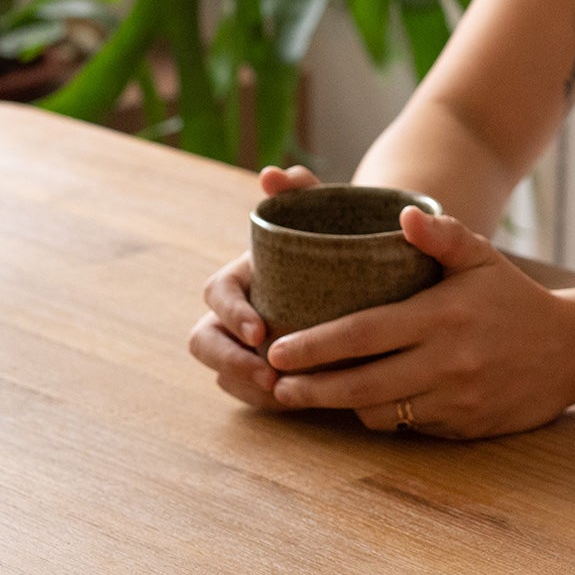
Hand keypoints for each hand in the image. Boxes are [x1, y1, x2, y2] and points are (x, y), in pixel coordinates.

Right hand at [187, 164, 320, 409]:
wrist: (369, 271)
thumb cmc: (340, 237)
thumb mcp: (326, 213)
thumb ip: (302, 190)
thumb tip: (272, 173)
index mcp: (242, 274)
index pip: (216, 294)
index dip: (231, 313)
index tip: (259, 331)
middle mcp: (236, 312)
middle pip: (205, 342)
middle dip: (230, 362)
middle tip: (268, 376)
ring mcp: (246, 345)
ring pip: (225, 373)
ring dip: (247, 386)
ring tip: (285, 394)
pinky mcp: (266, 371)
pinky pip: (251, 393)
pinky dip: (269, 400)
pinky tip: (299, 401)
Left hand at [261, 203, 574, 438]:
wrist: (573, 350)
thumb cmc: (515, 298)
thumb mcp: (482, 258)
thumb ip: (441, 235)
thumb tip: (402, 215)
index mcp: (441, 316)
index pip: (362, 334)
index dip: (314, 345)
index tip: (277, 349)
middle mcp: (446, 362)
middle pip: (359, 384)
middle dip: (310, 388)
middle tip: (275, 384)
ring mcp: (455, 399)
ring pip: (380, 412)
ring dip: (342, 405)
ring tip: (311, 393)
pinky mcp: (463, 427)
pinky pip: (409, 427)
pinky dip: (384, 416)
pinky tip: (368, 402)